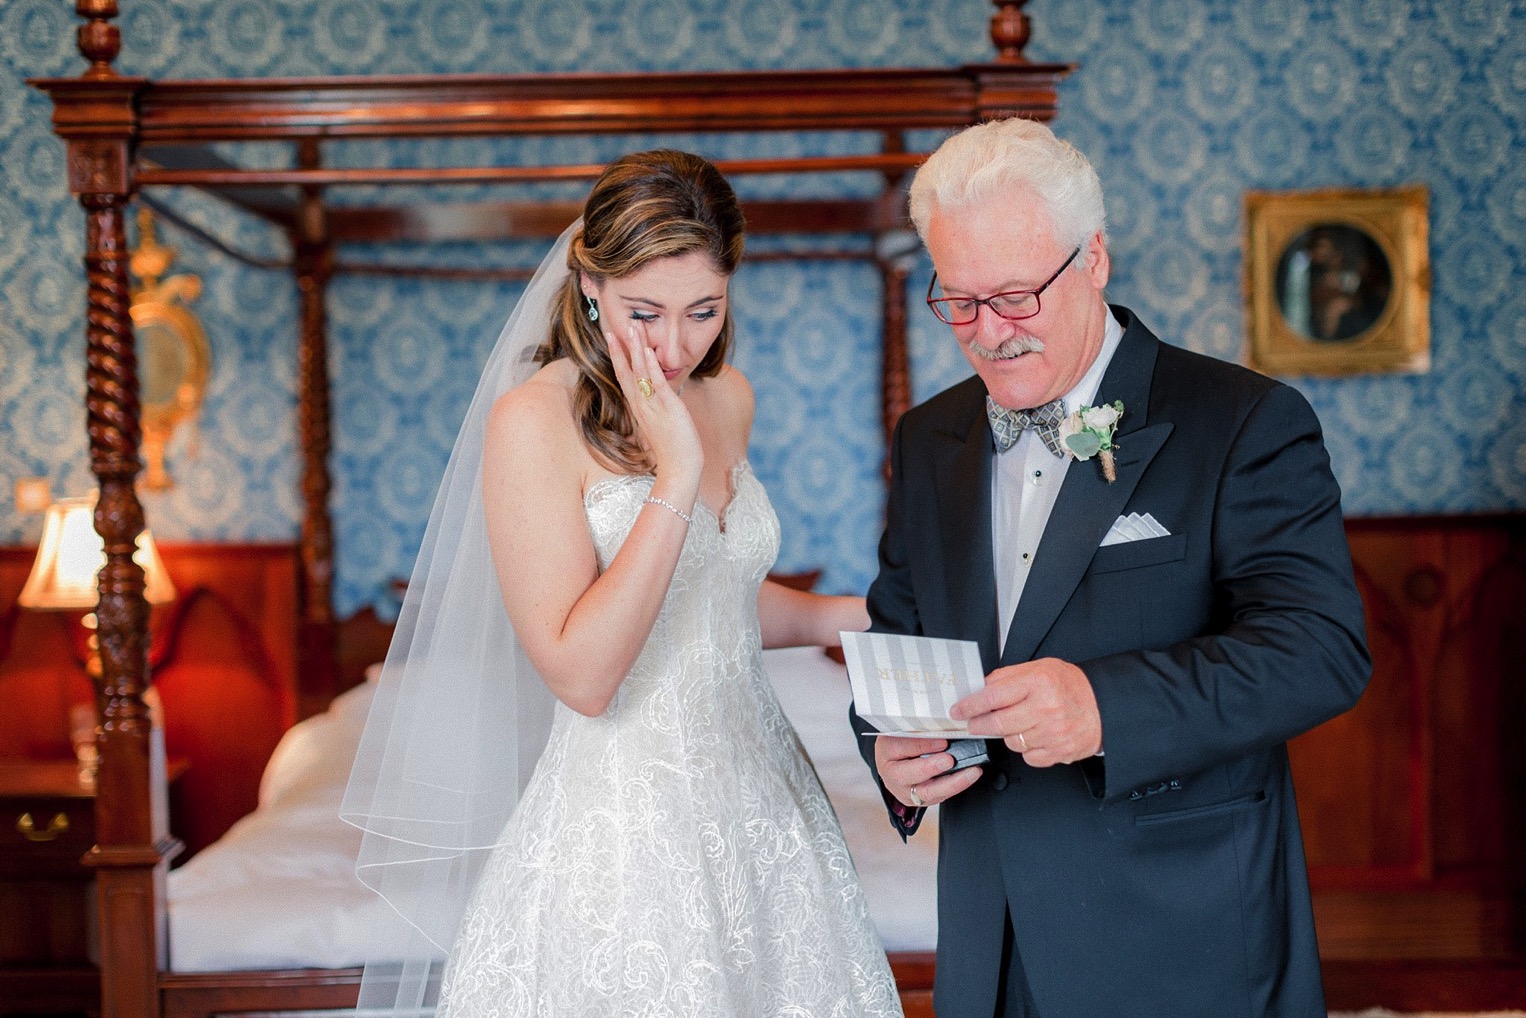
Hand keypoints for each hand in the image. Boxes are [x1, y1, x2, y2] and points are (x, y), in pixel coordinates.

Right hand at [606, 326, 701, 489]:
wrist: (678, 468)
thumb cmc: (672, 448)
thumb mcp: (659, 422)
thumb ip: (655, 406)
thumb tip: (658, 393)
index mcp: (638, 407)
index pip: (624, 377)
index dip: (617, 357)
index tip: (612, 338)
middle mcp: (641, 404)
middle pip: (627, 370)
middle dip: (622, 347)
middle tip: (616, 326)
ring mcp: (653, 405)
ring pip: (640, 372)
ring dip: (636, 348)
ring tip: (633, 328)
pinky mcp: (668, 408)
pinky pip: (657, 383)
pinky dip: (651, 366)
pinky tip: (648, 351)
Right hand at [875, 735, 981, 808]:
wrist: (897, 760)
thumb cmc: (903, 740)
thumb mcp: (905, 729)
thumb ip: (921, 729)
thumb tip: (946, 727)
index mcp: (885, 751)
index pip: (901, 747)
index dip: (922, 745)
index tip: (943, 741)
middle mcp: (891, 774)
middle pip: (907, 775)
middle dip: (930, 768)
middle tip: (950, 760)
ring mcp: (904, 791)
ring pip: (926, 793)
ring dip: (952, 783)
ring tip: (971, 772)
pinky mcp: (918, 800)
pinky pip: (938, 797)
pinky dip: (955, 788)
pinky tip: (969, 778)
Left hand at [950, 658, 1101, 765]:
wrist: (1104, 706)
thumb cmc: (1070, 685)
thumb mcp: (1040, 668)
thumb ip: (1008, 677)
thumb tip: (979, 687)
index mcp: (1038, 682)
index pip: (993, 696)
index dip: (970, 705)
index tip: (958, 710)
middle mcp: (1045, 708)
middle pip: (998, 723)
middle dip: (978, 725)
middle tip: (971, 723)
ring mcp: (1053, 733)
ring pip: (1011, 741)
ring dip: (1007, 734)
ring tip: (1018, 723)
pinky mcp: (1059, 752)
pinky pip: (1028, 757)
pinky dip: (1026, 749)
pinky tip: (1034, 736)